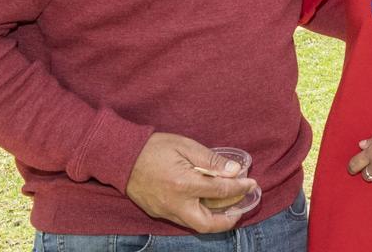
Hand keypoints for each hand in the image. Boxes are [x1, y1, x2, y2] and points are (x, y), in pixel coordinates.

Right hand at [125, 133, 257, 232]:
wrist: (120, 157)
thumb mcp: (186, 147)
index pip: (220, 191)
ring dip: (213, 220)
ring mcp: (165, 211)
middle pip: (207, 224)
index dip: (239, 188)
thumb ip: (211, 161)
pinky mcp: (157, 212)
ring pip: (195, 225)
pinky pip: (183, 219)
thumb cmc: (154, 148)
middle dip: (228, 220)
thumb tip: (234, 171)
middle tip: (241, 209)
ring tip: (227, 208)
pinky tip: (206, 205)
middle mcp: (175, 203)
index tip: (251, 183)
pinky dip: (198, 215)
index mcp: (184, 185)